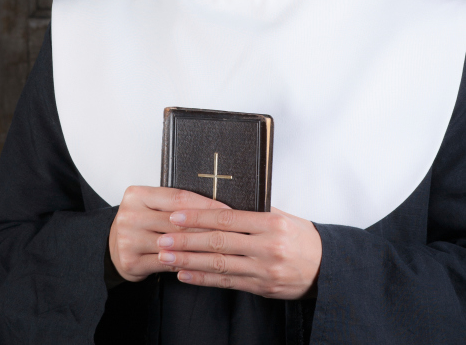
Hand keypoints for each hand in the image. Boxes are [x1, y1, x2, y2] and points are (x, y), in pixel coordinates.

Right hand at [108, 186, 228, 281]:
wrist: (113, 247)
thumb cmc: (141, 222)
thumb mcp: (153, 205)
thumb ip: (176, 204)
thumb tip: (214, 205)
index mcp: (136, 194)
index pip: (178, 197)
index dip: (206, 203)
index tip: (227, 210)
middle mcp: (129, 215)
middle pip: (177, 221)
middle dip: (207, 226)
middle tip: (232, 230)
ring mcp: (128, 239)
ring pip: (174, 243)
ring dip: (201, 247)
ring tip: (223, 247)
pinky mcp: (130, 261)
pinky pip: (167, 262)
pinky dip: (187, 262)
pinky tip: (203, 262)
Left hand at [156, 206, 321, 298]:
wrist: (327, 266)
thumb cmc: (301, 237)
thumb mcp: (282, 216)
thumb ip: (254, 211)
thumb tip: (220, 203)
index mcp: (271, 223)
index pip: (228, 218)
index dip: (200, 217)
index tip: (177, 215)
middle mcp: (267, 246)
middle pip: (220, 242)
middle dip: (187, 241)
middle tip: (163, 238)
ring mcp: (264, 269)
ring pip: (220, 265)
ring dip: (190, 261)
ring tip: (167, 257)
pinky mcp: (262, 288)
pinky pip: (227, 283)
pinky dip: (204, 279)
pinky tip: (185, 275)